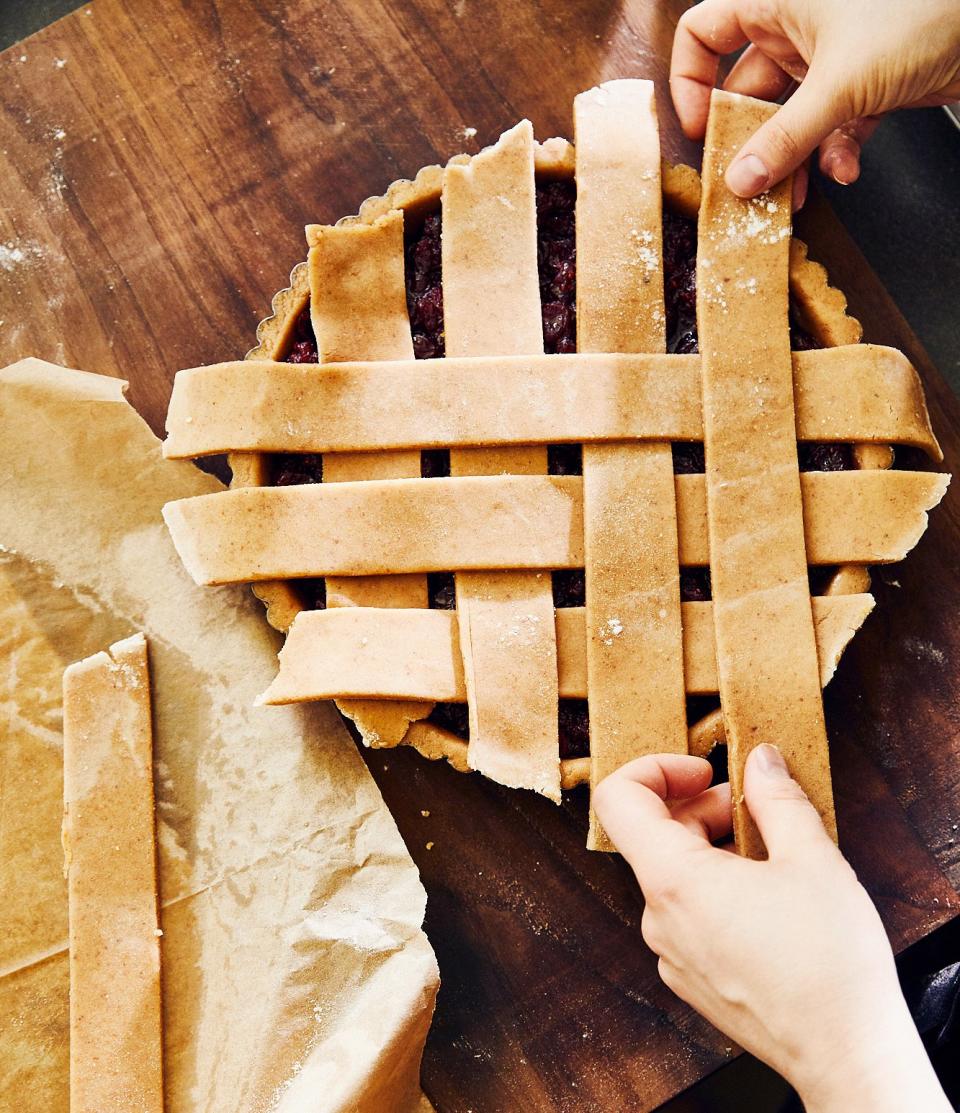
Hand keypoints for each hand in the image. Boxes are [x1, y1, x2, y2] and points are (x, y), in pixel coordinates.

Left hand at [593, 746, 950, 1112]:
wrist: (846, 1058)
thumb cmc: (829, 965)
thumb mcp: (812, 858)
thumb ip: (777, 797)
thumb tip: (760, 761)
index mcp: (673, 880)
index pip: (618, 799)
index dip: (655, 768)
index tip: (703, 770)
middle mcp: (659, 918)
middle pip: (654, 836)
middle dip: (702, 808)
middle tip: (757, 810)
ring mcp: (671, 954)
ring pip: (674, 877)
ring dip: (714, 850)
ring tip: (773, 856)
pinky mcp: (691, 979)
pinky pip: (687, 916)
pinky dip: (717, 891)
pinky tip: (769, 901)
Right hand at [670, 0, 959, 205]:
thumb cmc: (923, 11)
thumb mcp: (840, 84)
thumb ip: (785, 139)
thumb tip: (741, 179)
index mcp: (777, 1)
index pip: (704, 34)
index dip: (691, 82)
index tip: (699, 129)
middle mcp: (798, 26)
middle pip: (745, 92)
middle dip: (747, 141)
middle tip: (744, 181)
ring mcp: (830, 57)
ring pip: (788, 118)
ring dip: (790, 160)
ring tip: (792, 193)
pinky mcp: (863, 84)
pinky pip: (831, 127)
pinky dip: (834, 153)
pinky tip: (844, 170)